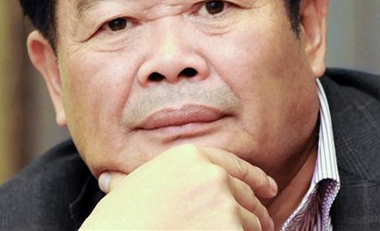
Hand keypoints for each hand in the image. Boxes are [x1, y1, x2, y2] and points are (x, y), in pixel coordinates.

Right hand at [80, 144, 277, 229]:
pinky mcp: (229, 228)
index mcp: (189, 156)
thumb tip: (111, 180)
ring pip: (252, 220)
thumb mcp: (127, 187)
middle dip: (257, 210)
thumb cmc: (116, 220)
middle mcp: (211, 174)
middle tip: (264, 223)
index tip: (268, 188)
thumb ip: (138, 179)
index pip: (234, 164)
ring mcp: (223, 203)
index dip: (255, 178)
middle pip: (246, 194)